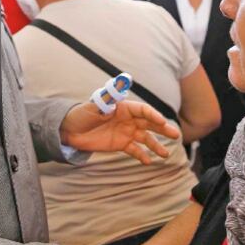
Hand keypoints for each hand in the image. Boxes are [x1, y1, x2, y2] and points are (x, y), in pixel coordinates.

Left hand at [60, 100, 179, 164]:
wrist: (69, 130)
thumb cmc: (81, 114)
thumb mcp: (94, 106)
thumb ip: (108, 97)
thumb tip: (119, 83)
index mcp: (124, 107)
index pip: (143, 110)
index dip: (153, 115)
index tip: (161, 122)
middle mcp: (128, 119)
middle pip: (150, 124)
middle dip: (163, 129)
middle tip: (175, 135)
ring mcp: (126, 132)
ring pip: (146, 139)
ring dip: (156, 146)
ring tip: (166, 155)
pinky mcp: (120, 144)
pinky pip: (135, 150)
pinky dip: (142, 156)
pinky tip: (149, 162)